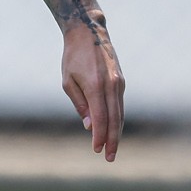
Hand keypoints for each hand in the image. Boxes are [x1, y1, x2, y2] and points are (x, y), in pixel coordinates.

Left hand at [59, 20, 123, 161]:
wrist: (89, 33)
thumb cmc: (73, 58)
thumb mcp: (68, 82)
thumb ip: (80, 104)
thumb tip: (90, 126)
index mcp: (96, 86)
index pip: (101, 118)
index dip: (99, 136)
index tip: (97, 150)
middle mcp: (111, 85)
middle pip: (114, 119)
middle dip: (112, 140)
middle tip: (109, 157)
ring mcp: (119, 83)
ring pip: (120, 113)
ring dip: (117, 132)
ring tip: (113, 148)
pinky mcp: (121, 81)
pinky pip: (120, 105)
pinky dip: (118, 119)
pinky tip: (114, 130)